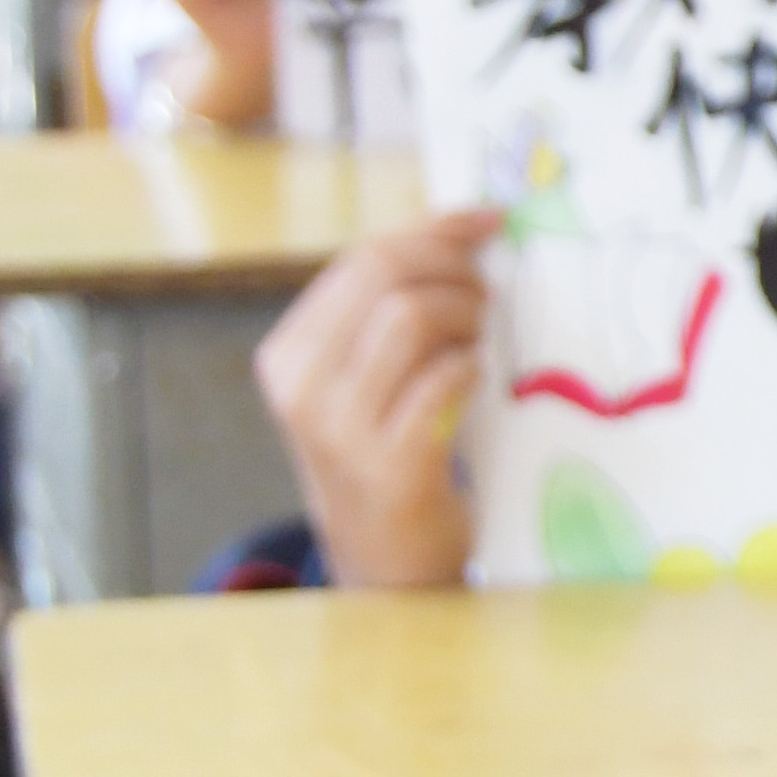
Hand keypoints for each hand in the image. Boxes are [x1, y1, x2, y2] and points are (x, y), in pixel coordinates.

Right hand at [252, 207, 496, 588]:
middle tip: (487, 289)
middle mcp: (301, 386)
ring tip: (479, 336)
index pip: (361, 259)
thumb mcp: (364, 378)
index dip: (432, 230)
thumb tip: (458, 230)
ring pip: (412, 318)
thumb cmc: (384, 452)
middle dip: (451, 266)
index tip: (486, 220)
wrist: (382, 557)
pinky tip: (474, 378)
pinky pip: (442, 381)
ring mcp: (339, 429)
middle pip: (384, 277)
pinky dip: (470, 367)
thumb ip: (388, 311)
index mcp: (290, 354)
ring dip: (466, 315)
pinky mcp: (388, 464)